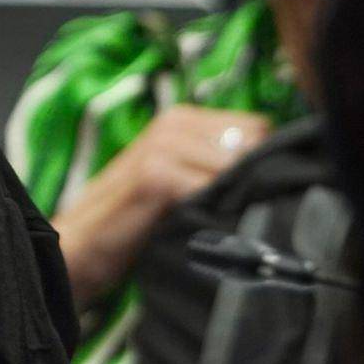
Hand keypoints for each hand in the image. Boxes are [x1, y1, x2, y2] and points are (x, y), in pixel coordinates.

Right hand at [54, 104, 270, 308]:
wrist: (78, 246)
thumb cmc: (133, 218)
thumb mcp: (177, 181)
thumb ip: (214, 165)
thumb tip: (284, 170)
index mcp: (180, 118)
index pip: (258, 125)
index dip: (265, 159)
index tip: (255, 193)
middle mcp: (172, 122)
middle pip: (255, 140)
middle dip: (256, 175)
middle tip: (237, 211)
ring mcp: (161, 145)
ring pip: (238, 164)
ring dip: (239, 196)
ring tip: (218, 222)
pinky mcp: (154, 175)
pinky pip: (214, 188)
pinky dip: (218, 211)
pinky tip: (203, 229)